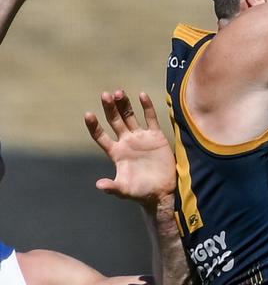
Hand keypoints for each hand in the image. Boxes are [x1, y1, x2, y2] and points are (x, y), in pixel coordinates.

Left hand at [85, 90, 175, 205]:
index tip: (88, 114)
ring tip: (118, 92)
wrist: (162, 192)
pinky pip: (150, 118)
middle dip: (109, 108)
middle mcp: (126, 142)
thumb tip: (99, 185)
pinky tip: (142, 95)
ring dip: (124, 104)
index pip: (101, 136)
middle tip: (104, 95)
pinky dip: (147, 107)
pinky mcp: (155, 136)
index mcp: (116, 152)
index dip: (94, 126)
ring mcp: (140, 137)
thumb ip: (113, 187)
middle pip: (115, 121)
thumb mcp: (125, 190)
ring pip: (130, 116)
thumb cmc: (141, 192)